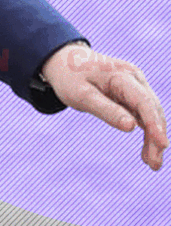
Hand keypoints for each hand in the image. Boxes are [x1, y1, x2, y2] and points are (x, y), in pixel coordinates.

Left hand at [41, 43, 167, 169]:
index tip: (162, 144)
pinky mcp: (133, 92)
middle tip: (154, 164)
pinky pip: (145, 113)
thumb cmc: (70, 77)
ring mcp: (136, 84)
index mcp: (121, 75)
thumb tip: (131, 127)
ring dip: (154, 137)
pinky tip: (147, 150)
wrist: (64, 60)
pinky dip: (147, 131)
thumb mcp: (80, 95)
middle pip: (152, 110)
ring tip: (152, 163)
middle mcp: (134, 78)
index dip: (154, 124)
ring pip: (151, 113)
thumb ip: (106, 110)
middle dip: (156, 137)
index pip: (144, 102)